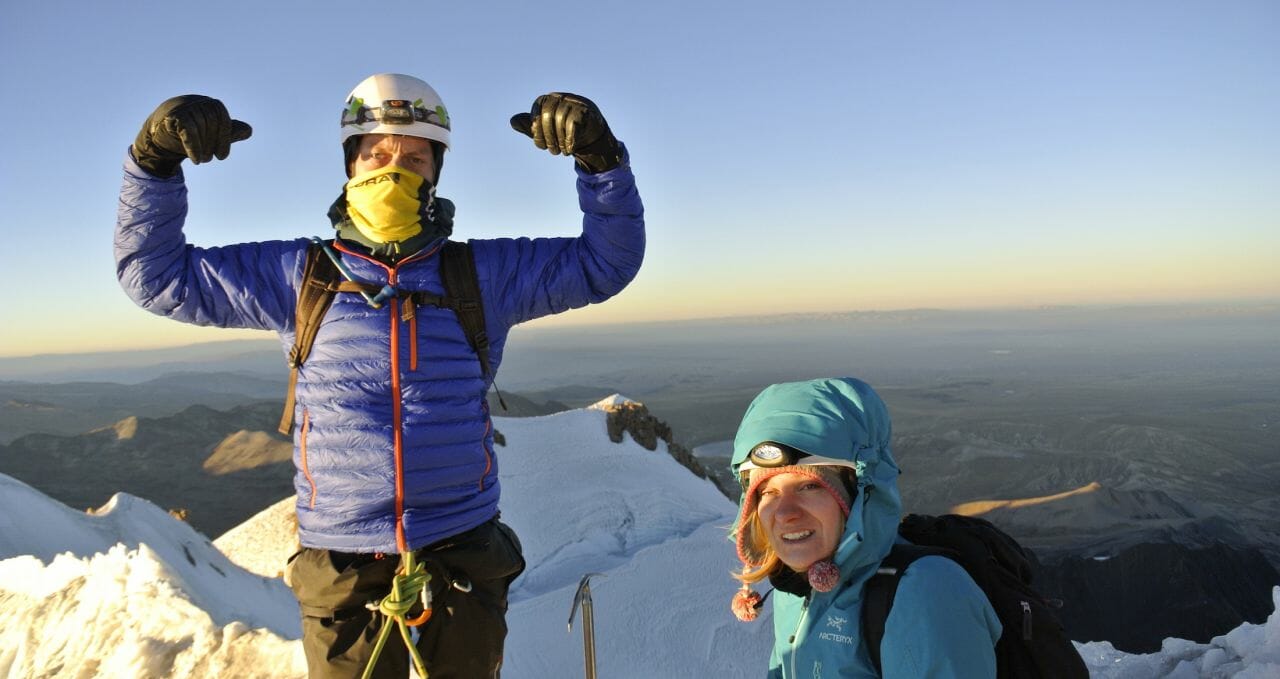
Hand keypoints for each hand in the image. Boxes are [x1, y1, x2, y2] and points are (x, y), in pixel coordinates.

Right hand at [131, 95, 252, 177]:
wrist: (158, 139)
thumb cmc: (188, 136)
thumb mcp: (211, 135)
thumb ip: (229, 132)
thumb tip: (248, 130)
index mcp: (207, 104)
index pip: (221, 115)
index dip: (225, 137)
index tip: (222, 156)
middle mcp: (195, 102)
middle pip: (212, 120)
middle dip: (213, 143)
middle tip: (210, 159)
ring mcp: (182, 107)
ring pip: (200, 126)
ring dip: (203, 148)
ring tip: (202, 159)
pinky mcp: (171, 117)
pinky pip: (189, 131)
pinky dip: (194, 147)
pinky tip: (196, 160)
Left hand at [510, 92, 622, 173]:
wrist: (590, 134)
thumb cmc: (564, 131)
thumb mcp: (545, 131)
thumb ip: (530, 127)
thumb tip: (513, 121)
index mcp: (547, 100)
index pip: (537, 111)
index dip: (536, 130)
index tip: (540, 145)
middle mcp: (560, 97)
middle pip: (547, 115)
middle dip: (548, 137)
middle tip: (551, 152)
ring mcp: (573, 102)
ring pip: (560, 120)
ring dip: (559, 141)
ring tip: (561, 152)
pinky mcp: (586, 111)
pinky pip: (573, 125)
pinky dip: (569, 140)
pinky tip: (569, 149)